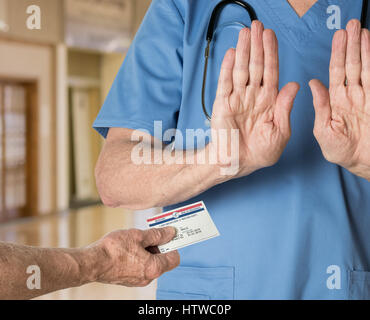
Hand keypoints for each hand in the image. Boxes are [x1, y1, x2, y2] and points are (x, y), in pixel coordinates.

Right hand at [87, 227, 179, 286]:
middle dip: (158, 246)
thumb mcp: (138, 235)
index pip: (174, 258)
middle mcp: (147, 277)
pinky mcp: (128, 279)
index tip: (169, 234)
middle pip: (162, 260)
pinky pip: (139, 266)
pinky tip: (128, 248)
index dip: (173, 244)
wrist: (92, 262)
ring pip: (150, 263)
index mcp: (154, 268)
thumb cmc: (114, 249)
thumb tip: (170, 233)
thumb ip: (157, 235)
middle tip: (149, 234)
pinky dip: (138, 257)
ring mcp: (137, 280)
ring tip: (135, 240)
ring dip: (147, 250)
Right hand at [210, 21, 299, 177]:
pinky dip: (226, 68)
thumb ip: (285, 107)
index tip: (271, 35)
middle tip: (257, 26)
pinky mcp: (222, 104)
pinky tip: (230, 53)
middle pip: (256, 65)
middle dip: (257, 45)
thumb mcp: (281, 131)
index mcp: (269, 100)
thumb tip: (294, 84)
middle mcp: (253, 96)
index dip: (271, 53)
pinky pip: (224, 83)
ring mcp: (237, 98)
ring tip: (245, 33)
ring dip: (243, 51)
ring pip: (240, 70)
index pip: (271, 71)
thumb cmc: (261, 152)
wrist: (239, 164)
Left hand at [309, 20, 369, 180]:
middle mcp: (350, 95)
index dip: (337, 54)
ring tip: (361, 30)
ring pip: (363, 67)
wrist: (362, 162)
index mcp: (334, 101)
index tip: (338, 37)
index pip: (335, 72)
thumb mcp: (324, 130)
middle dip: (350, 45)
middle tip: (350, 25)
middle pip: (350, 65)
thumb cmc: (340, 151)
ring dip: (362, 48)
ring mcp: (365, 96)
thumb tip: (312, 83)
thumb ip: (320, 106)